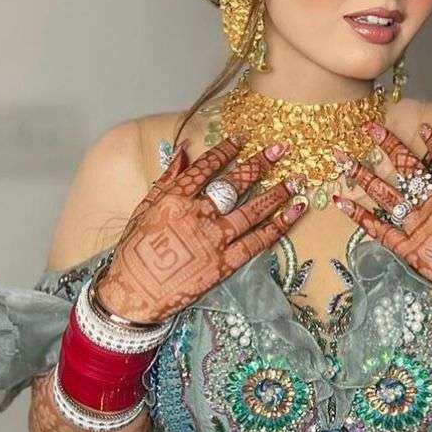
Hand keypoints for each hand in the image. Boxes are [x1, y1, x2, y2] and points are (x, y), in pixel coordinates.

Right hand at [92, 134, 304, 321]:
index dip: (226, 150)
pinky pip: (258, 241)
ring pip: (253, 209)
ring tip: (296, 180)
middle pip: (235, 183)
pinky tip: (296, 211)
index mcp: (176, 197)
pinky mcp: (226, 264)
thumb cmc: (135, 251)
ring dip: (277, 192)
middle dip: (259, 163)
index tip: (241, 138)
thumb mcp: (144, 209)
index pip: (206, 167)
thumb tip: (185, 150)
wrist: (135, 293)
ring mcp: (214, 239)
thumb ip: (166, 179)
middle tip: (279, 148)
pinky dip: (280, 225)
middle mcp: (198, 214)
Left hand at [332, 120, 431, 334]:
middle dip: (388, 144)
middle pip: (409, 170)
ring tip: (342, 159)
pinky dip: (360, 216)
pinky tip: (342, 202)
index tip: (421, 128)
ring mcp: (422, 230)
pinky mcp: (411, 253)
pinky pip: (380, 232)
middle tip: (370, 126)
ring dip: (363, 174)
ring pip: (387, 195)